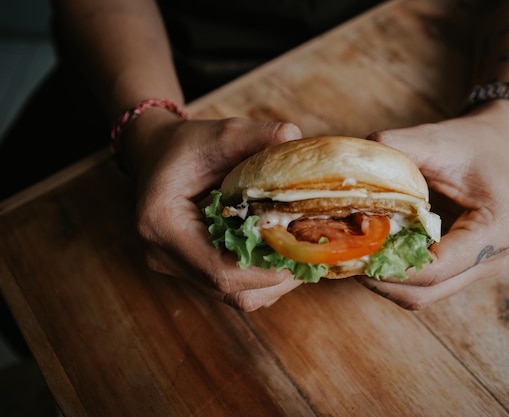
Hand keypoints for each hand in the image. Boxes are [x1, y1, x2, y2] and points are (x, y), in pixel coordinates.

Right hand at [125, 114, 304, 310]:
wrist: (157, 154)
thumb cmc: (187, 144)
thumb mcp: (222, 133)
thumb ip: (258, 136)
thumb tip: (298, 140)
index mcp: (161, 224)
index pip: (219, 270)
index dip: (266, 270)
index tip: (302, 251)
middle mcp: (164, 255)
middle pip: (232, 290)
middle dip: (278, 276)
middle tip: (311, 251)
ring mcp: (178, 268)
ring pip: (236, 295)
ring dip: (275, 280)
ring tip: (301, 251)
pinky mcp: (193, 272)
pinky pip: (234, 288)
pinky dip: (264, 277)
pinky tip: (283, 252)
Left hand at [357, 100, 508, 309]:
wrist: (492, 146)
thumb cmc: (466, 143)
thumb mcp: (433, 140)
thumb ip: (396, 149)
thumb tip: (353, 166)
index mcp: (495, 230)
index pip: (436, 268)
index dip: (390, 268)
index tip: (355, 254)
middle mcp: (490, 259)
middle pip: (425, 291)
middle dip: (380, 278)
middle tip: (345, 256)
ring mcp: (475, 269)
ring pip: (420, 295)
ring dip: (382, 280)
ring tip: (354, 254)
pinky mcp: (458, 270)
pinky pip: (420, 285)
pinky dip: (392, 274)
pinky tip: (371, 252)